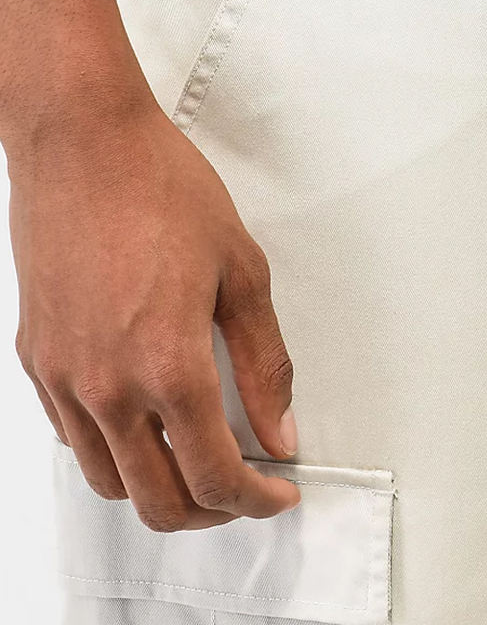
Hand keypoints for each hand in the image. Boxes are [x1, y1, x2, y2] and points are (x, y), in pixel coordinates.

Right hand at [9, 101, 300, 530]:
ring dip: (159, 491)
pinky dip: (115, 454)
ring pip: (108, 480)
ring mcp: (63, 377)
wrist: (84, 143)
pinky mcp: (36, 359)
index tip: (278, 493)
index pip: (216, 476)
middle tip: (246, 489)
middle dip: (211, 512)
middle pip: (157, 501)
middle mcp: (107, 386)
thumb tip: (280, 428)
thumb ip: (265, 363)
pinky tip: (146, 424)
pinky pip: (72, 438)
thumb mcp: (243, 273)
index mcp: (168, 366)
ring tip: (199, 463)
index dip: (255, 500)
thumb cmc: (163, 191)